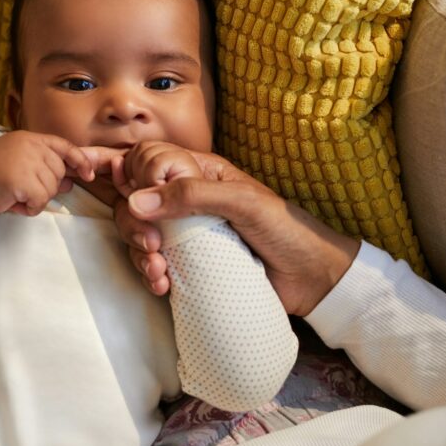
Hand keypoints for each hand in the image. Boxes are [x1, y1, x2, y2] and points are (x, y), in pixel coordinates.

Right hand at [0, 132, 96, 215]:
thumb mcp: (21, 164)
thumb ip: (46, 169)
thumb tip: (70, 182)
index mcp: (32, 139)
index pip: (65, 146)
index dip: (80, 160)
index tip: (88, 174)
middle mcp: (32, 147)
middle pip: (59, 173)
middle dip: (46, 186)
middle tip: (23, 189)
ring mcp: (27, 162)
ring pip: (51, 189)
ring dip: (36, 199)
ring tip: (16, 194)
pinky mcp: (21, 180)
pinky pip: (40, 201)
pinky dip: (30, 208)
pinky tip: (15, 202)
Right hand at [112, 152, 359, 315]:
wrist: (312, 280)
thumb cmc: (287, 230)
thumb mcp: (243, 203)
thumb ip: (192, 195)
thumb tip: (137, 200)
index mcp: (199, 172)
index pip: (148, 160)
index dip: (135, 177)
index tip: (142, 203)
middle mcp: (186, 198)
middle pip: (135, 198)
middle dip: (132, 221)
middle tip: (151, 244)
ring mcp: (185, 232)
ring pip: (138, 232)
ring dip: (138, 252)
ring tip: (159, 271)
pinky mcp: (188, 263)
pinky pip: (152, 262)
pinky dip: (149, 274)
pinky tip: (162, 285)